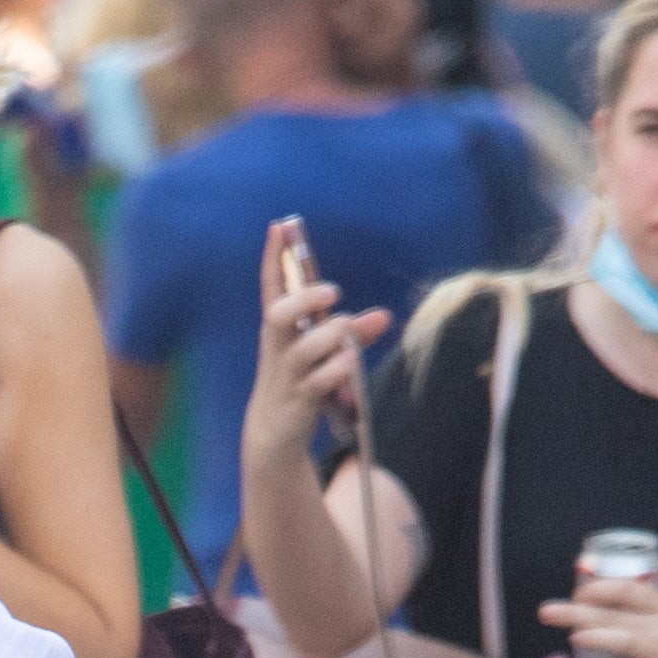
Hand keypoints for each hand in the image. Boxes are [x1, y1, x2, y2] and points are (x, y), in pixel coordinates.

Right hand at [241, 227, 391, 461]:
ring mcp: (287, 372)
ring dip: (328, 335)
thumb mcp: (323, 352)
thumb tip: (385, 316)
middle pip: (279, 313)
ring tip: (347, 328)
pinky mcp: (298, 398)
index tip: (278, 227)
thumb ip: (353, 333)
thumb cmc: (299, 380)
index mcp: (279, 328)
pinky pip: (317, 381)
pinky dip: (336, 370)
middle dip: (304, 298)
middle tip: (333, 291)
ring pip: (302, 348)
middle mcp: (278, 346)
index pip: (272, 286)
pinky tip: (350, 362)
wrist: (275, 430)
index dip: (273, 257)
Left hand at [537, 571, 657, 657]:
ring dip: (597, 636)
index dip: (598, 588)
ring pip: (626, 641)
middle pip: (616, 614)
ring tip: (574, 636)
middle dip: (578, 611)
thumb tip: (606, 597)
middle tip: (547, 611)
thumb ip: (649, 606)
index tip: (576, 591)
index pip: (627, 589)